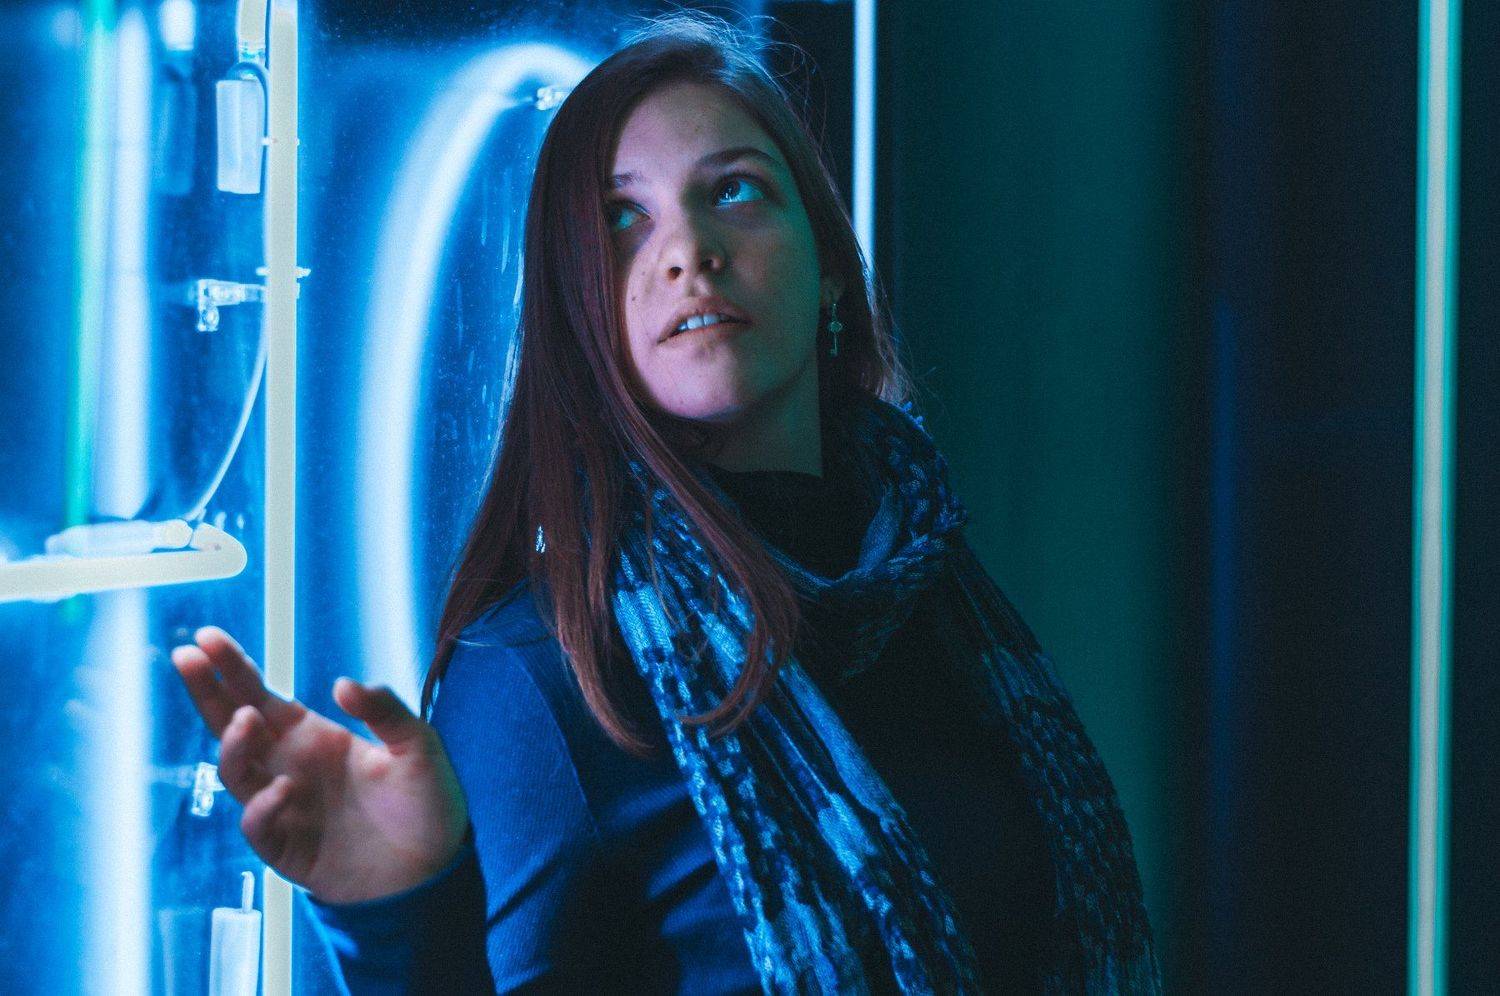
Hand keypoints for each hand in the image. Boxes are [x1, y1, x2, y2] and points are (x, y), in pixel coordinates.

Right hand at [170, 627, 468, 903]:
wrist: (435, 871)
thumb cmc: (426, 803)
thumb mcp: (418, 746)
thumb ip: (385, 711)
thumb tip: (342, 684)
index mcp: (313, 736)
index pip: (260, 694)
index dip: (232, 667)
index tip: (206, 637)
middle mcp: (288, 766)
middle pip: (231, 724)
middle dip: (207, 691)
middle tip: (186, 657)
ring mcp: (284, 806)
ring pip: (235, 772)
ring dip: (233, 744)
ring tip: (248, 719)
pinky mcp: (287, 848)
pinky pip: (257, 825)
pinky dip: (263, 806)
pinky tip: (284, 790)